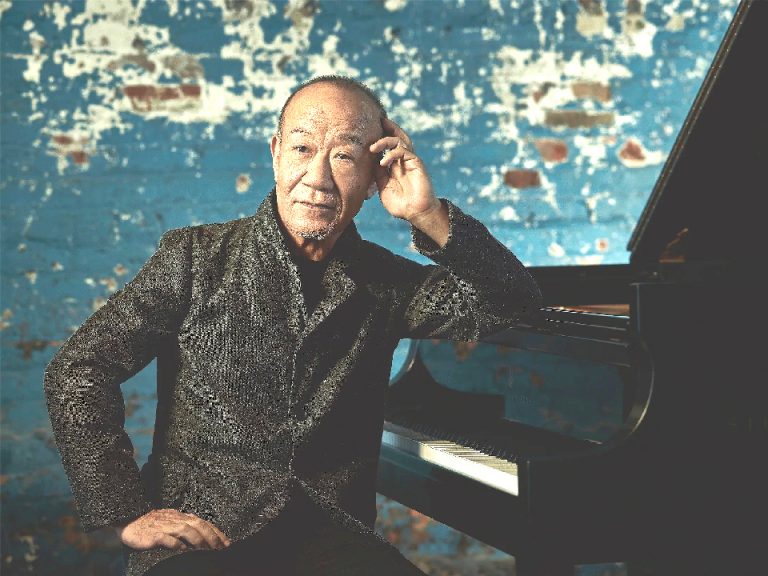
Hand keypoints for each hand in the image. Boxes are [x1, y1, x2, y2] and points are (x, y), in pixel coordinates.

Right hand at [114, 509, 230, 551]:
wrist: (127, 525)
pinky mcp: (152, 534)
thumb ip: (184, 528)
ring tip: (206, 549)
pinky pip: (166, 538)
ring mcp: (163, 525)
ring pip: (185, 529)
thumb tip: (202, 539)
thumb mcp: (169, 524)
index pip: (202, 522)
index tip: (226, 542)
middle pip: (197, 524)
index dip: (215, 531)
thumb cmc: (149, 526)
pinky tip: (183, 550)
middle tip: (220, 547)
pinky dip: (175, 543)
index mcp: (179, 516)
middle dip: (211, 536)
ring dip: (197, 539)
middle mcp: (174, 518)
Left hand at [369, 117, 439, 222]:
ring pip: (400, 141)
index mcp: (396, 166)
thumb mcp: (383, 187)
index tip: (370, 132)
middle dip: (389, 127)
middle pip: (398, 138)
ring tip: (373, 147)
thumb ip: (379, 174)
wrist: (416, 213)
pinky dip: (392, 154)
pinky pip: (404, 152)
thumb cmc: (401, 205)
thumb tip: (372, 161)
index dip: (381, 138)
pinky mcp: (417, 164)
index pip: (389, 146)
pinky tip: (383, 162)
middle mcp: (404, 161)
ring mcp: (411, 161)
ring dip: (385, 141)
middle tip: (379, 120)